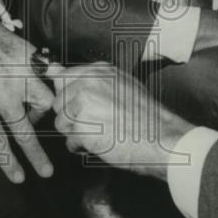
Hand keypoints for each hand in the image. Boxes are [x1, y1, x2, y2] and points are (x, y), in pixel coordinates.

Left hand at [48, 62, 193, 180]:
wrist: (161, 138)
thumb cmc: (144, 116)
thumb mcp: (120, 85)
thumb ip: (89, 80)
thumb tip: (56, 72)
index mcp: (97, 70)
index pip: (61, 77)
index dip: (68, 96)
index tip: (74, 105)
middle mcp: (87, 82)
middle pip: (58, 102)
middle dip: (71, 116)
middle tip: (95, 122)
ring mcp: (82, 103)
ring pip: (61, 122)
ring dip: (76, 133)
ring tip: (100, 133)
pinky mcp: (81, 126)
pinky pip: (69, 140)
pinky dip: (81, 147)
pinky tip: (100, 144)